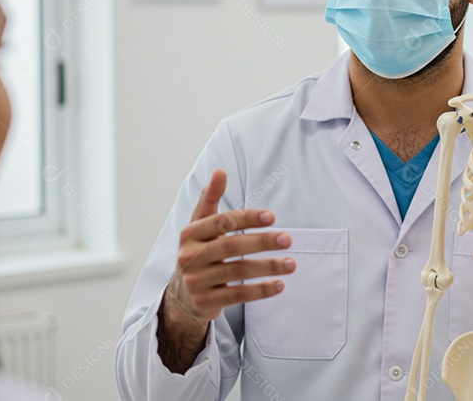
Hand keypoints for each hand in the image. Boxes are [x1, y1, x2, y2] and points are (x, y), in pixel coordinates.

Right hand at [157, 169, 294, 372]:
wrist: (181, 297)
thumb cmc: (198, 252)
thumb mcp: (200, 225)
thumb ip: (210, 198)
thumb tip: (220, 171)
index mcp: (189, 233)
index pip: (221, 222)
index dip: (247, 218)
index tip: (272, 216)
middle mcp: (189, 256)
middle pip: (231, 246)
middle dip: (262, 242)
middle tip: (288, 239)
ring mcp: (196, 281)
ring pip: (238, 272)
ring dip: (268, 267)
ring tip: (292, 264)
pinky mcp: (205, 303)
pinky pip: (238, 295)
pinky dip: (261, 290)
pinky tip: (280, 285)